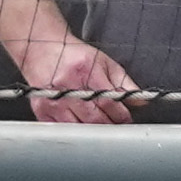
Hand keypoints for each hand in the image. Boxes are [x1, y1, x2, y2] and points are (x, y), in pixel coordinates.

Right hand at [18, 33, 139, 123]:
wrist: (40, 50)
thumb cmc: (73, 56)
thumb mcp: (103, 62)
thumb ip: (124, 82)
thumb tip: (140, 100)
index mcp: (85, 72)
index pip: (108, 102)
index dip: (121, 114)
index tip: (126, 118)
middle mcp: (67, 88)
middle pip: (94, 118)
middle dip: (110, 124)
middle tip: (116, 124)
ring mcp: (53, 101)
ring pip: (79, 127)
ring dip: (94, 130)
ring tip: (100, 124)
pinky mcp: (42, 110)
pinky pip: (63, 129)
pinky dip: (75, 131)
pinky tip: (81, 124)